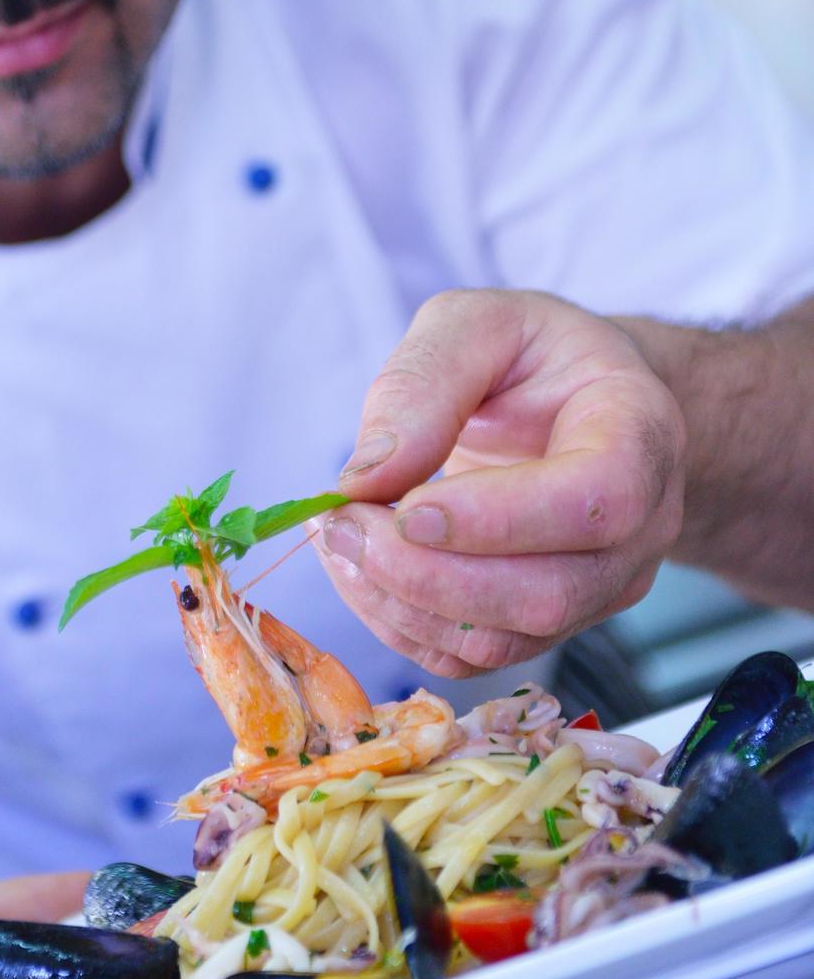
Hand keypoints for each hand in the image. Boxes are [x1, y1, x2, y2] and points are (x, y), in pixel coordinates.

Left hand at [314, 290, 685, 676]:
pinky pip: (471, 655)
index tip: (408, 507)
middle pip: (545, 593)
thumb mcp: (479, 323)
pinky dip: (400, 623)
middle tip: (341, 523)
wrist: (577, 402)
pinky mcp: (548, 624)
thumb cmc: (533, 355)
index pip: (596, 501)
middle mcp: (640, 528)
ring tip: (337, 539)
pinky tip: (358, 568)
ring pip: (503, 638)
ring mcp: (599, 588)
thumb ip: (425, 380)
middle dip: (426, 574)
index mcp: (640, 432)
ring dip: (400, 602)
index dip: (500, 518)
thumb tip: (367, 475)